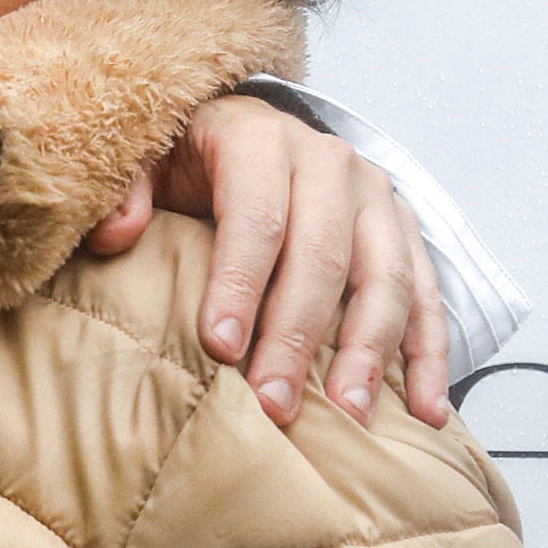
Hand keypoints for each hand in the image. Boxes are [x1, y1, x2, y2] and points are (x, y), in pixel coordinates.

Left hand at [91, 93, 451, 429]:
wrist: (248, 131)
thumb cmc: (189, 159)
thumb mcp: (145, 157)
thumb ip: (125, 188)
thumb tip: (117, 234)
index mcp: (260, 139)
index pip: (256, 216)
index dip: (240, 283)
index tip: (220, 347)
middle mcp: (329, 162)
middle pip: (322, 257)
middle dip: (298, 336)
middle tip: (275, 403)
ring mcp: (375, 196)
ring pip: (386, 278)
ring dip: (370, 353)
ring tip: (348, 416)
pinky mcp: (403, 229)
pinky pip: (428, 294)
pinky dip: (430, 354)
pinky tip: (424, 410)